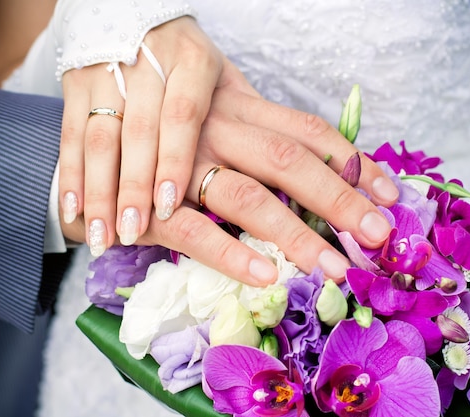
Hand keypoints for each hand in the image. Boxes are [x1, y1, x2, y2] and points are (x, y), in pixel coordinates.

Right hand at [62, 57, 398, 285]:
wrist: (80, 148)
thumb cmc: (160, 141)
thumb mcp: (213, 121)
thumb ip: (260, 139)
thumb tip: (322, 171)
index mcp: (236, 107)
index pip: (307, 130)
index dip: (352, 161)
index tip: (389, 194)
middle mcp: (215, 129)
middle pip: (289, 160)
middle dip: (339, 199)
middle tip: (377, 235)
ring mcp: (181, 164)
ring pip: (249, 196)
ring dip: (296, 235)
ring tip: (333, 268)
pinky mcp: (150, 204)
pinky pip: (195, 231)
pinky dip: (232, 254)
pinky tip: (266, 275)